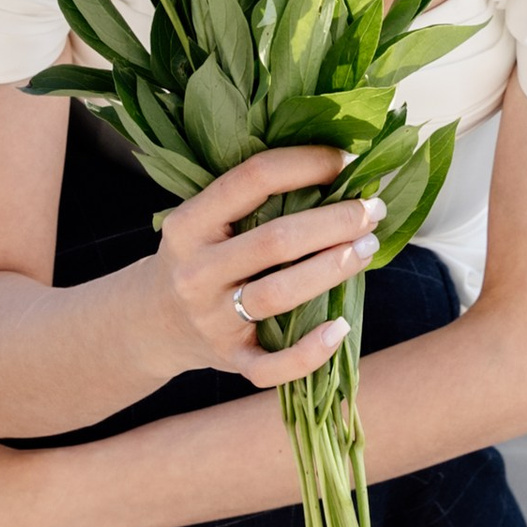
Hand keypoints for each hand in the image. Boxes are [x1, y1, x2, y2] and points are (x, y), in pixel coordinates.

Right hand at [147, 146, 375, 388]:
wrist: (154, 321)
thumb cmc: (199, 257)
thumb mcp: (203, 221)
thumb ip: (251, 200)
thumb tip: (338, 171)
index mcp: (189, 223)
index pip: (254, 178)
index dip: (307, 164)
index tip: (346, 161)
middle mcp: (196, 271)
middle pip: (277, 240)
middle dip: (336, 221)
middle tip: (373, 210)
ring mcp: (212, 319)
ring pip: (281, 294)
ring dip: (334, 269)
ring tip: (368, 248)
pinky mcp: (229, 358)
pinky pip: (273, 365)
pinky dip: (310, 351)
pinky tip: (340, 327)